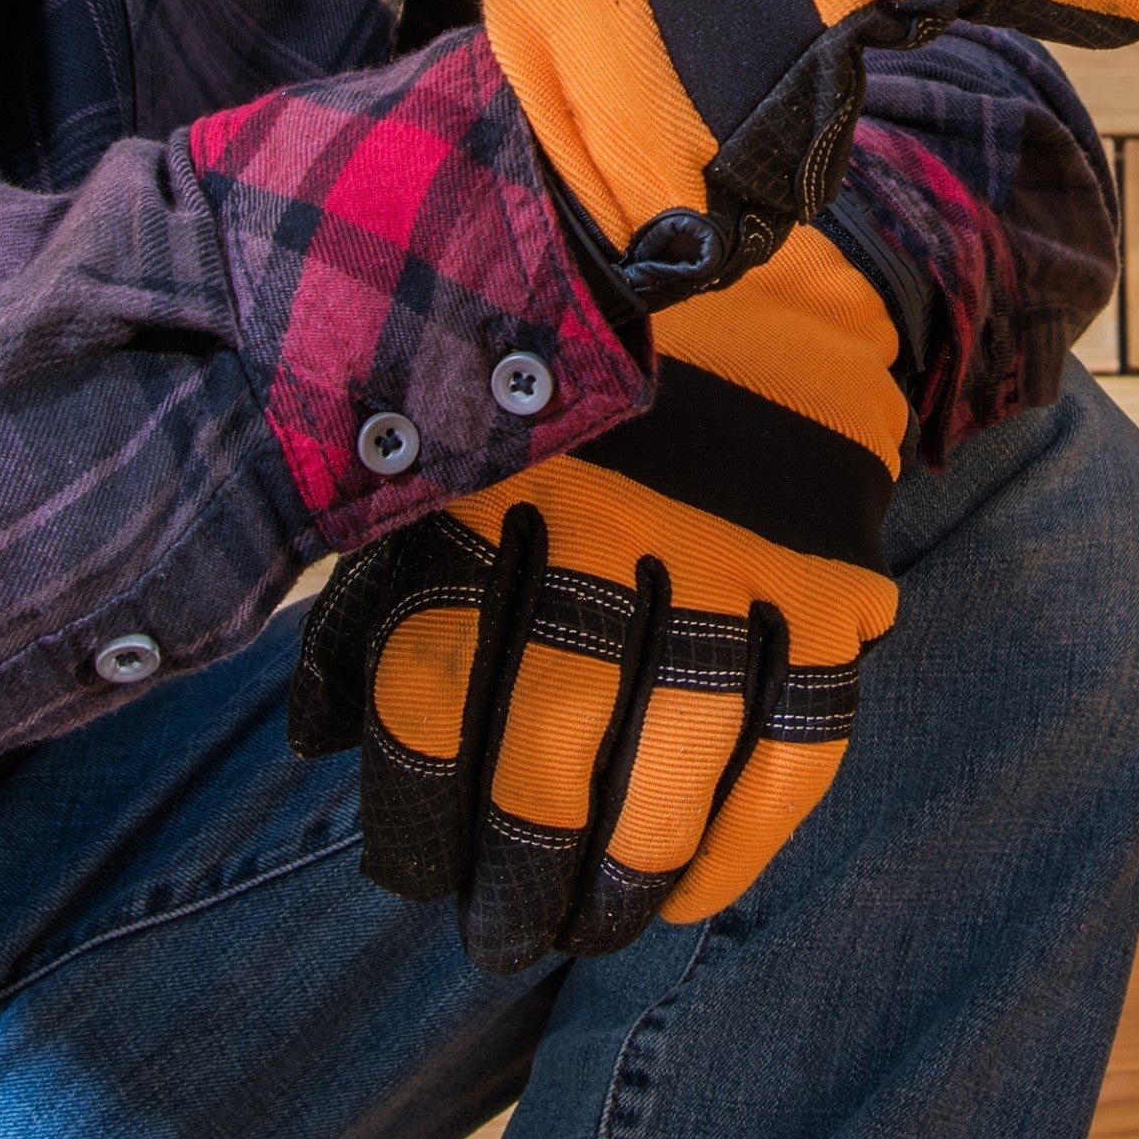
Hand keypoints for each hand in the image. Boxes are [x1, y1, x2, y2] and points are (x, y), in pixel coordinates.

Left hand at [290, 229, 911, 967]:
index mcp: (496, 478)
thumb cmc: (536, 331)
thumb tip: (311, 746)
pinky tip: (703, 893)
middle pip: (551, 737)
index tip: (409, 878)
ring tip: (591, 934)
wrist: (714, 198)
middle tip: (499, 940)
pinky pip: (799, 730)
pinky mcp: (826, 561)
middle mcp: (612, 520)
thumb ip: (380, 575)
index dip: (419, 801)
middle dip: (519, 862)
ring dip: (629, 867)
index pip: (439, 684)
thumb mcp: (442, 424)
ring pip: (674, 753)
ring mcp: (733, 545)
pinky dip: (753, 827)